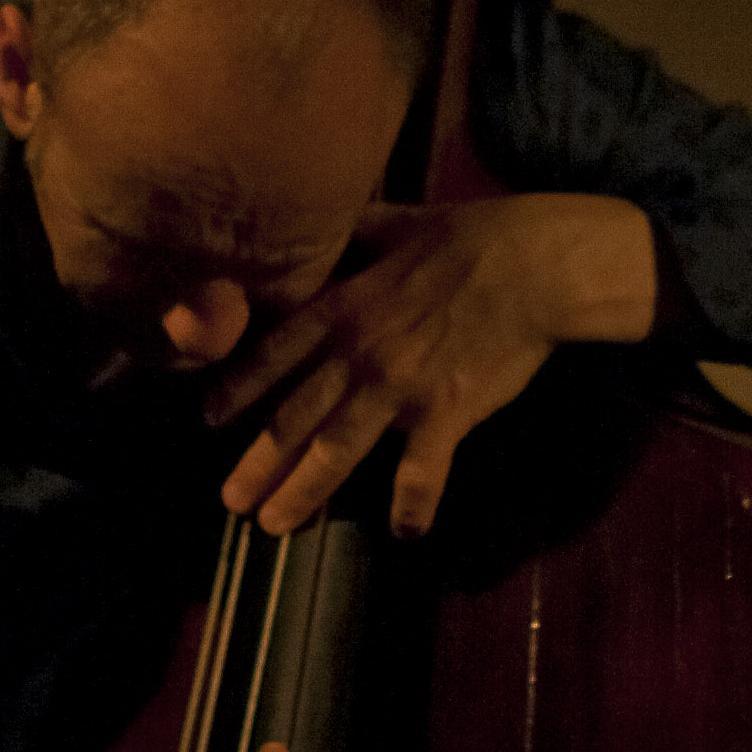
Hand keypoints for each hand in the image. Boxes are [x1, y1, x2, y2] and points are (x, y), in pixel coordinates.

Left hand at [205, 194, 657, 537]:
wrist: (540, 265)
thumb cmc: (476, 236)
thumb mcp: (402, 220)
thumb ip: (357, 231)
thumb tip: (324, 217)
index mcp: (345, 305)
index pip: (277, 353)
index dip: (240, 388)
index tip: (210, 419)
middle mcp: (360, 352)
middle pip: (295, 415)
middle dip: (258, 462)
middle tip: (230, 502)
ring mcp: (400, 387)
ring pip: (337, 449)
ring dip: (303, 491)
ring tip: (276, 525)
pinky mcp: (446, 413)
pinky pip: (421, 471)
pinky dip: (411, 504)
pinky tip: (403, 533)